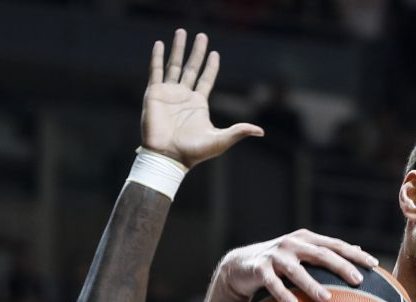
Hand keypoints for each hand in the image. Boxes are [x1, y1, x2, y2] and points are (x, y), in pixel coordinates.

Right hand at [142, 29, 262, 167]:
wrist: (169, 156)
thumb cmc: (193, 152)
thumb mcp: (220, 140)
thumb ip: (238, 131)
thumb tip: (261, 131)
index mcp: (199, 104)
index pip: (206, 80)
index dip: (211, 67)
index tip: (215, 53)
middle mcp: (184, 96)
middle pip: (191, 68)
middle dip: (197, 52)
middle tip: (202, 36)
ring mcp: (169, 94)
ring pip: (174, 65)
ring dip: (178, 48)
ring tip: (182, 32)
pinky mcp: (154, 94)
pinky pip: (156, 71)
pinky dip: (157, 57)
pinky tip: (160, 44)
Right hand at [218, 229, 378, 301]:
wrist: (241, 266)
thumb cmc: (279, 264)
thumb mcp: (303, 256)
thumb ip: (327, 253)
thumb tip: (359, 251)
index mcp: (308, 240)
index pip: (336, 245)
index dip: (355, 254)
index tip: (374, 265)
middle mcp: (293, 244)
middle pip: (321, 254)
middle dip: (341, 266)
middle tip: (358, 280)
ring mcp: (276, 255)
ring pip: (296, 270)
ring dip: (311, 284)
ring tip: (326, 299)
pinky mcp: (259, 268)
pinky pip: (272, 283)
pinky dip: (282, 293)